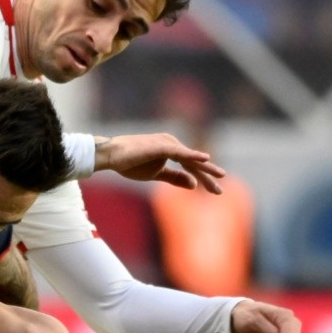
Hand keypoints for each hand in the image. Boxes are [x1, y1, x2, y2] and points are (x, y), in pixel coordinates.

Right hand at [93, 134, 224, 192]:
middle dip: (208, 175)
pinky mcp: (161, 145)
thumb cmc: (130, 164)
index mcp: (171, 150)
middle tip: (220, 190)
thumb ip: (175, 178)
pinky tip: (206, 159)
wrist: (112, 156)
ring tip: (219, 177)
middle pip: (194, 162)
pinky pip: (180, 152)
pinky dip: (193, 155)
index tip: (215, 190)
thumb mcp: (156, 174)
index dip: (203, 178)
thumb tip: (193, 185)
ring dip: (205, 169)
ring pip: (190, 158)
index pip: (191, 165)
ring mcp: (168, 143)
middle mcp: (172, 143)